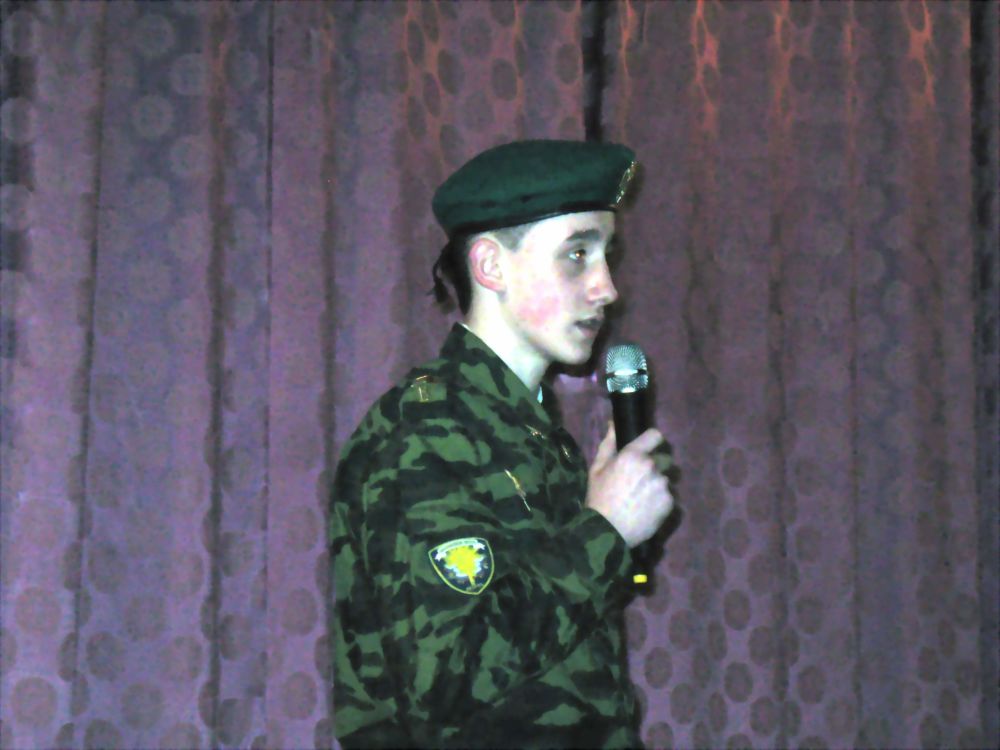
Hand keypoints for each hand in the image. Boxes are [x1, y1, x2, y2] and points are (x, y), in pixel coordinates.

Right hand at [585, 421, 674, 547]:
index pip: (655, 435)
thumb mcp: (597, 469)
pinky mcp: (670, 503)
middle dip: (655, 466)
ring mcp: (663, 485)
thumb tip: (613, 423)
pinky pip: (669, 496)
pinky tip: (647, 509)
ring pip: (666, 479)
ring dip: (658, 485)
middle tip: (640, 481)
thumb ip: (608, 444)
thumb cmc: (598, 498)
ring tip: (643, 498)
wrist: (607, 532)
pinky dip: (660, 501)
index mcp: (632, 455)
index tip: (648, 448)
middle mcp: (651, 466)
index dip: (652, 441)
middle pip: (664, 459)